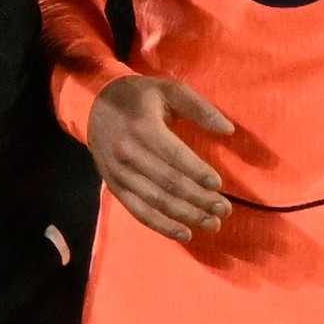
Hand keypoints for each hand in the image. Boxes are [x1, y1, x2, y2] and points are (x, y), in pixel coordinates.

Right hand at [87, 75, 236, 240]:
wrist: (94, 106)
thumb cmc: (139, 97)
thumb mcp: (169, 90)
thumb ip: (200, 108)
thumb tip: (228, 130)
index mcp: (143, 127)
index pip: (174, 155)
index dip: (196, 172)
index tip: (218, 184)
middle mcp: (129, 153)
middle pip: (168, 182)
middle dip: (199, 199)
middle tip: (224, 209)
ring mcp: (119, 174)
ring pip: (156, 201)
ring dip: (186, 216)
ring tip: (212, 224)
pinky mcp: (115, 187)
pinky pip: (139, 212)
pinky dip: (162, 226)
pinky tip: (185, 234)